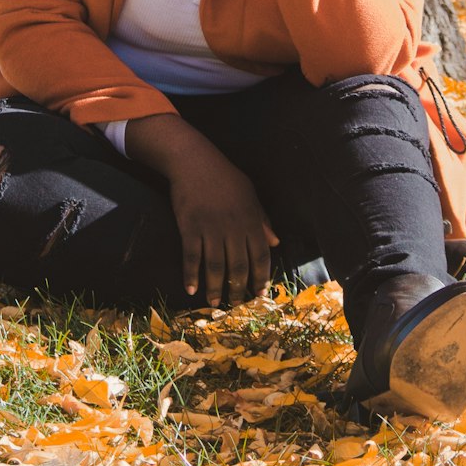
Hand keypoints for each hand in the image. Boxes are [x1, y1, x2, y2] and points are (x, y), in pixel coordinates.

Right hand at [168, 158, 279, 306]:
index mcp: (251, 219)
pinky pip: (191, 257)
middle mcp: (233, 227)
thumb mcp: (250, 194)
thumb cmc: (224, 176)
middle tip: (235, 303)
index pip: (261, 256)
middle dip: (238, 289)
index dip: (261, 277)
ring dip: (215, 288)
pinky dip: (191, 275)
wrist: (194, 161)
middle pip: (238, 266)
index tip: (259, 293)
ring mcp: (210, 228)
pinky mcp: (190, 227)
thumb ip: (262, 219)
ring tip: (214, 302)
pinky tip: (191, 288)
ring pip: (215, 266)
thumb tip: (276, 243)